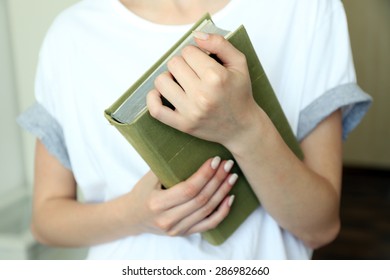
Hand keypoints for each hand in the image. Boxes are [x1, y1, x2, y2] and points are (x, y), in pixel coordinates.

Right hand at [129, 156, 236, 236]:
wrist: (132, 217)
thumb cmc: (142, 192)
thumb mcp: (149, 177)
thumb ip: (167, 166)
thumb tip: (191, 145)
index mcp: (157, 204)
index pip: (188, 189)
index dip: (204, 174)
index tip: (215, 160)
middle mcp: (167, 220)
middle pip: (200, 199)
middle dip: (217, 180)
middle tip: (227, 164)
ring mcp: (177, 229)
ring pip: (207, 211)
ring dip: (222, 192)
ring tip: (232, 177)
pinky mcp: (185, 234)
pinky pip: (208, 225)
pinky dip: (222, 212)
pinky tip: (230, 198)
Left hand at [147, 32, 259, 147]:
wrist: (242, 127)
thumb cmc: (239, 94)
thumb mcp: (239, 63)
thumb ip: (220, 43)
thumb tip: (196, 35)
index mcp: (216, 77)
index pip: (188, 51)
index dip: (194, 53)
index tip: (202, 62)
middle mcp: (203, 95)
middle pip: (174, 63)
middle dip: (183, 64)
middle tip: (193, 73)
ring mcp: (191, 111)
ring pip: (161, 82)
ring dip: (169, 79)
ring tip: (181, 83)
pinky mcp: (183, 125)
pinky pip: (156, 110)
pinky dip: (153, 99)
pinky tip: (162, 93)